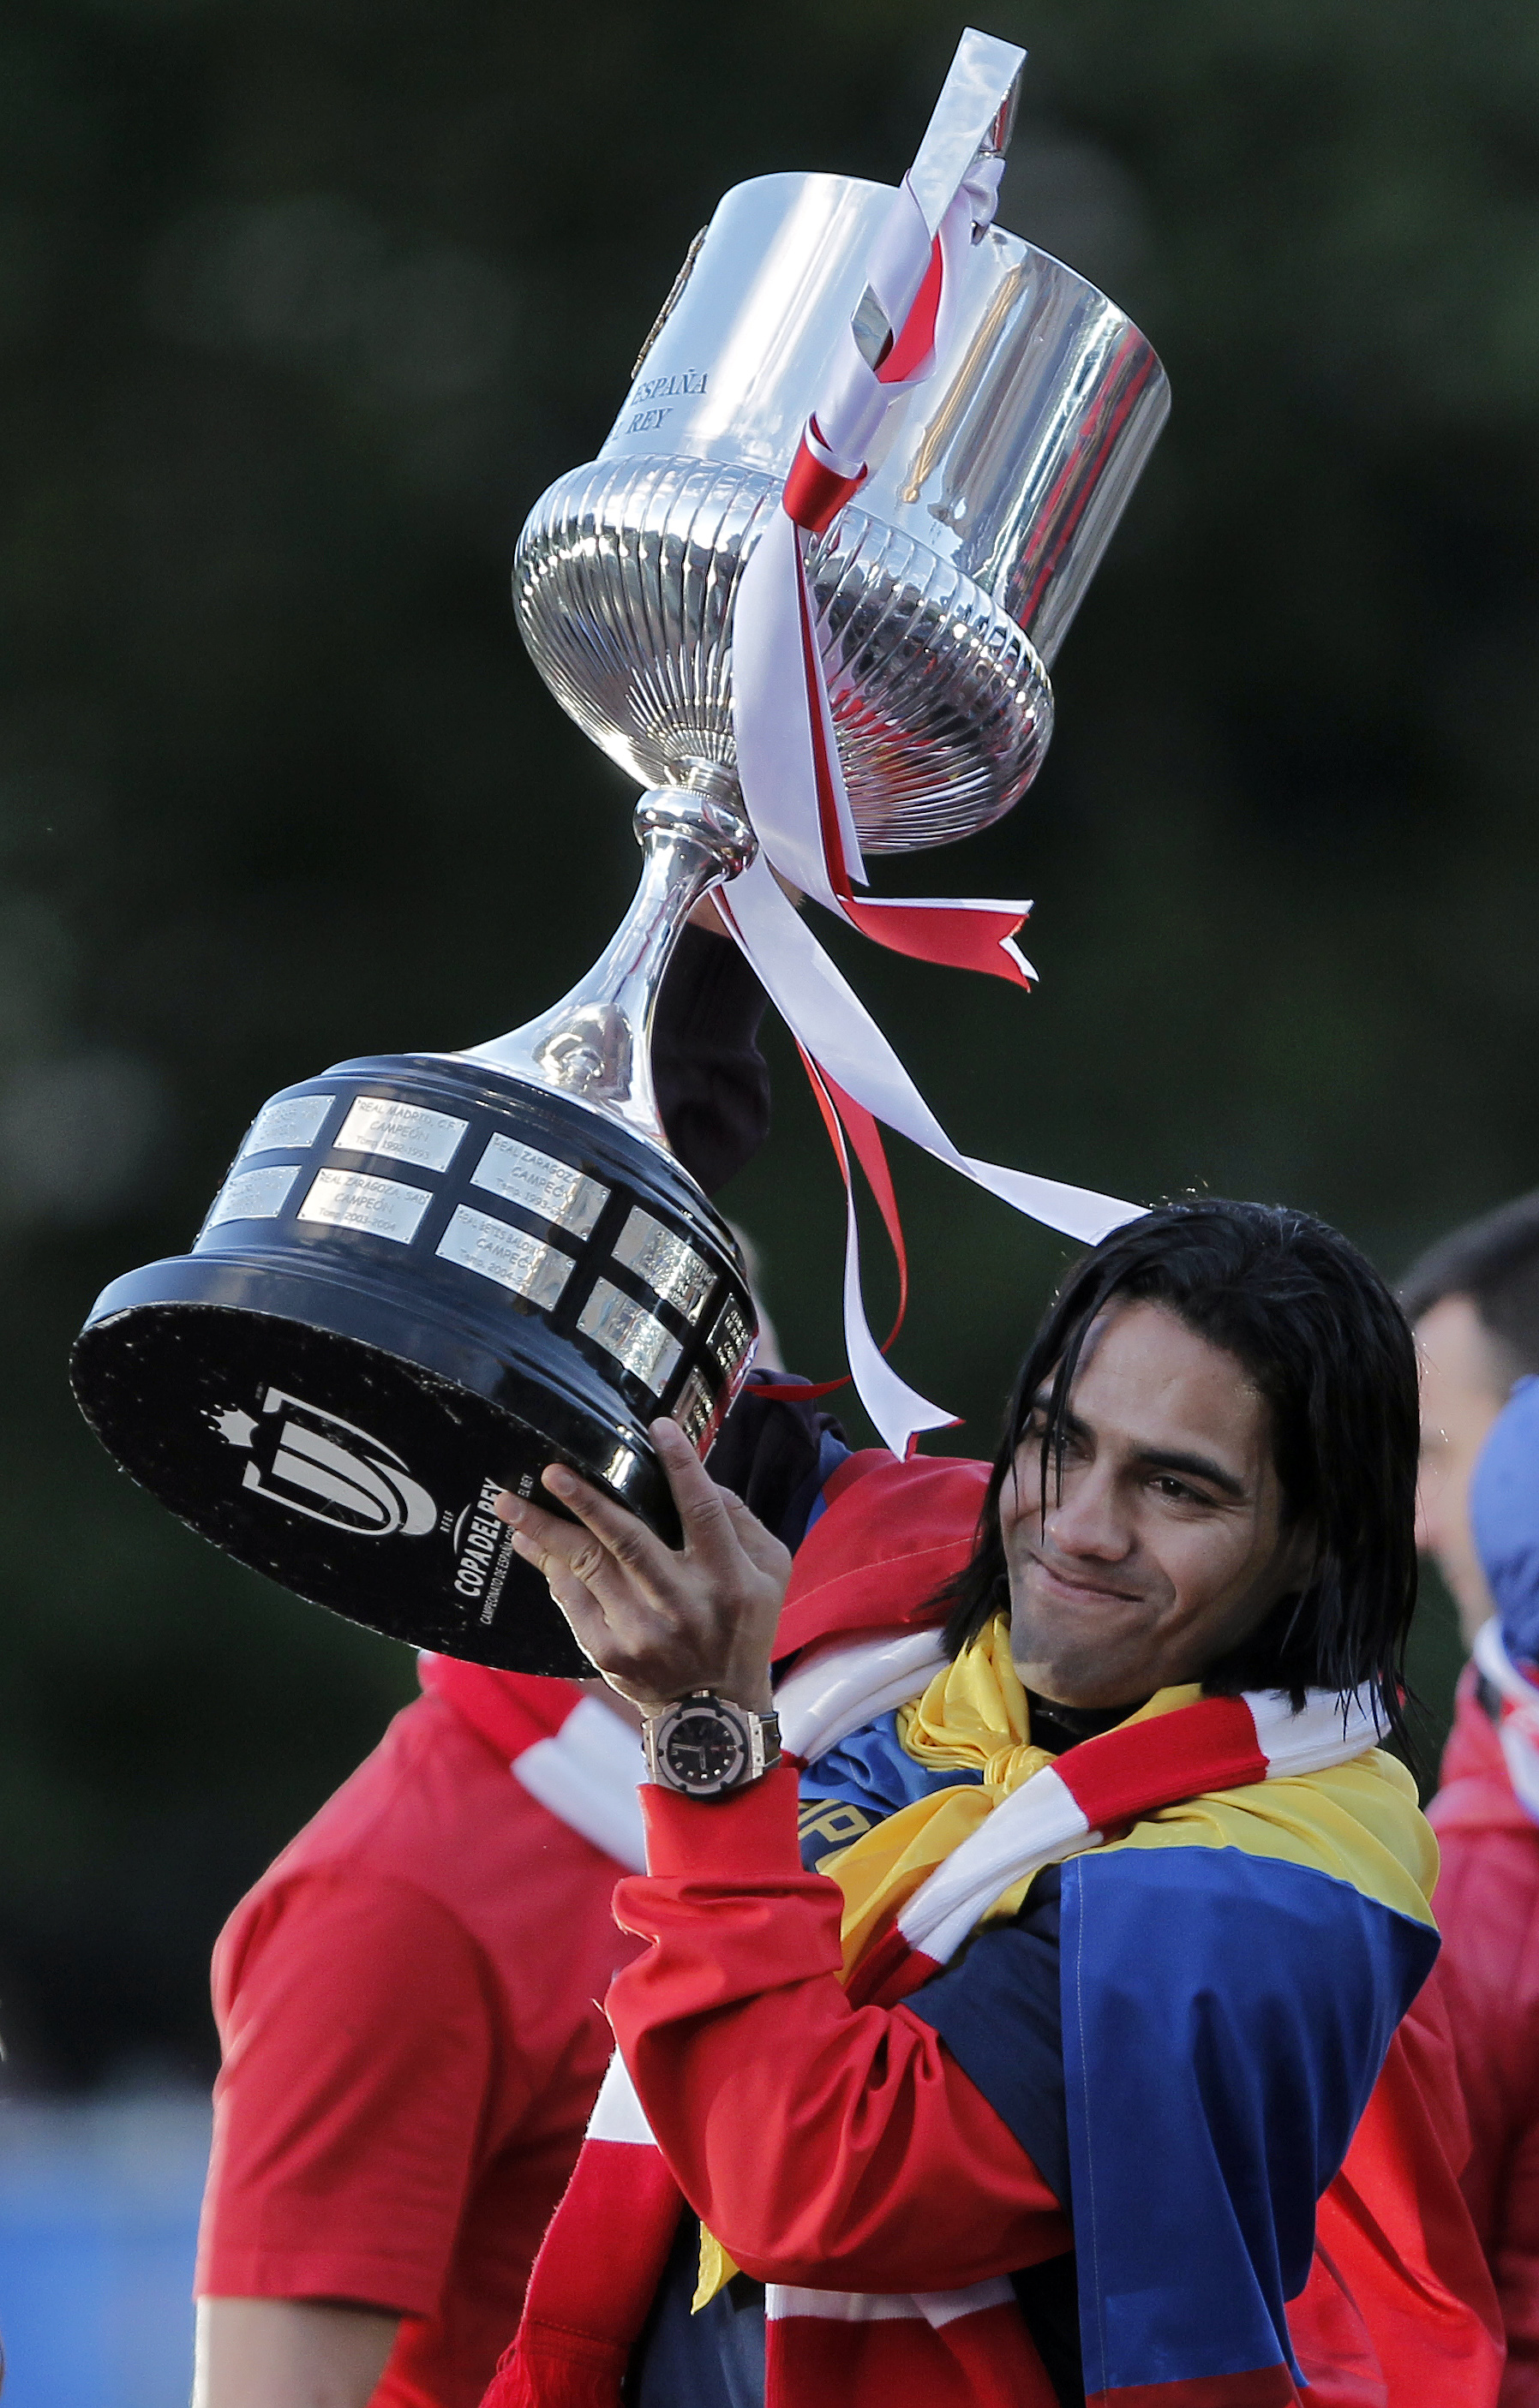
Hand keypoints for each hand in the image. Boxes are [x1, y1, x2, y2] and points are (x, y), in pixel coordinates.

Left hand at [494, 1419, 789, 1714]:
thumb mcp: (769, 1575)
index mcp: (728, 1578)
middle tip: (552, 1471)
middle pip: (628, 1540)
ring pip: (587, 1567)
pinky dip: (551, 1567)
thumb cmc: (743, 1628)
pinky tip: (530, 1543)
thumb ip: (740, 1523)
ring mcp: (642, 1631)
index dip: (681, 1468)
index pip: (702, 1512)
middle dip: (587, 1502)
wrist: (713, 1715)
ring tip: (511, 1502)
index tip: (658, 1428)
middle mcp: (683, 1603)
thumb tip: (698, 1476)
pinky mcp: (609, 1653)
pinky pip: (571, 1599)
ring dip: (546, 1531)